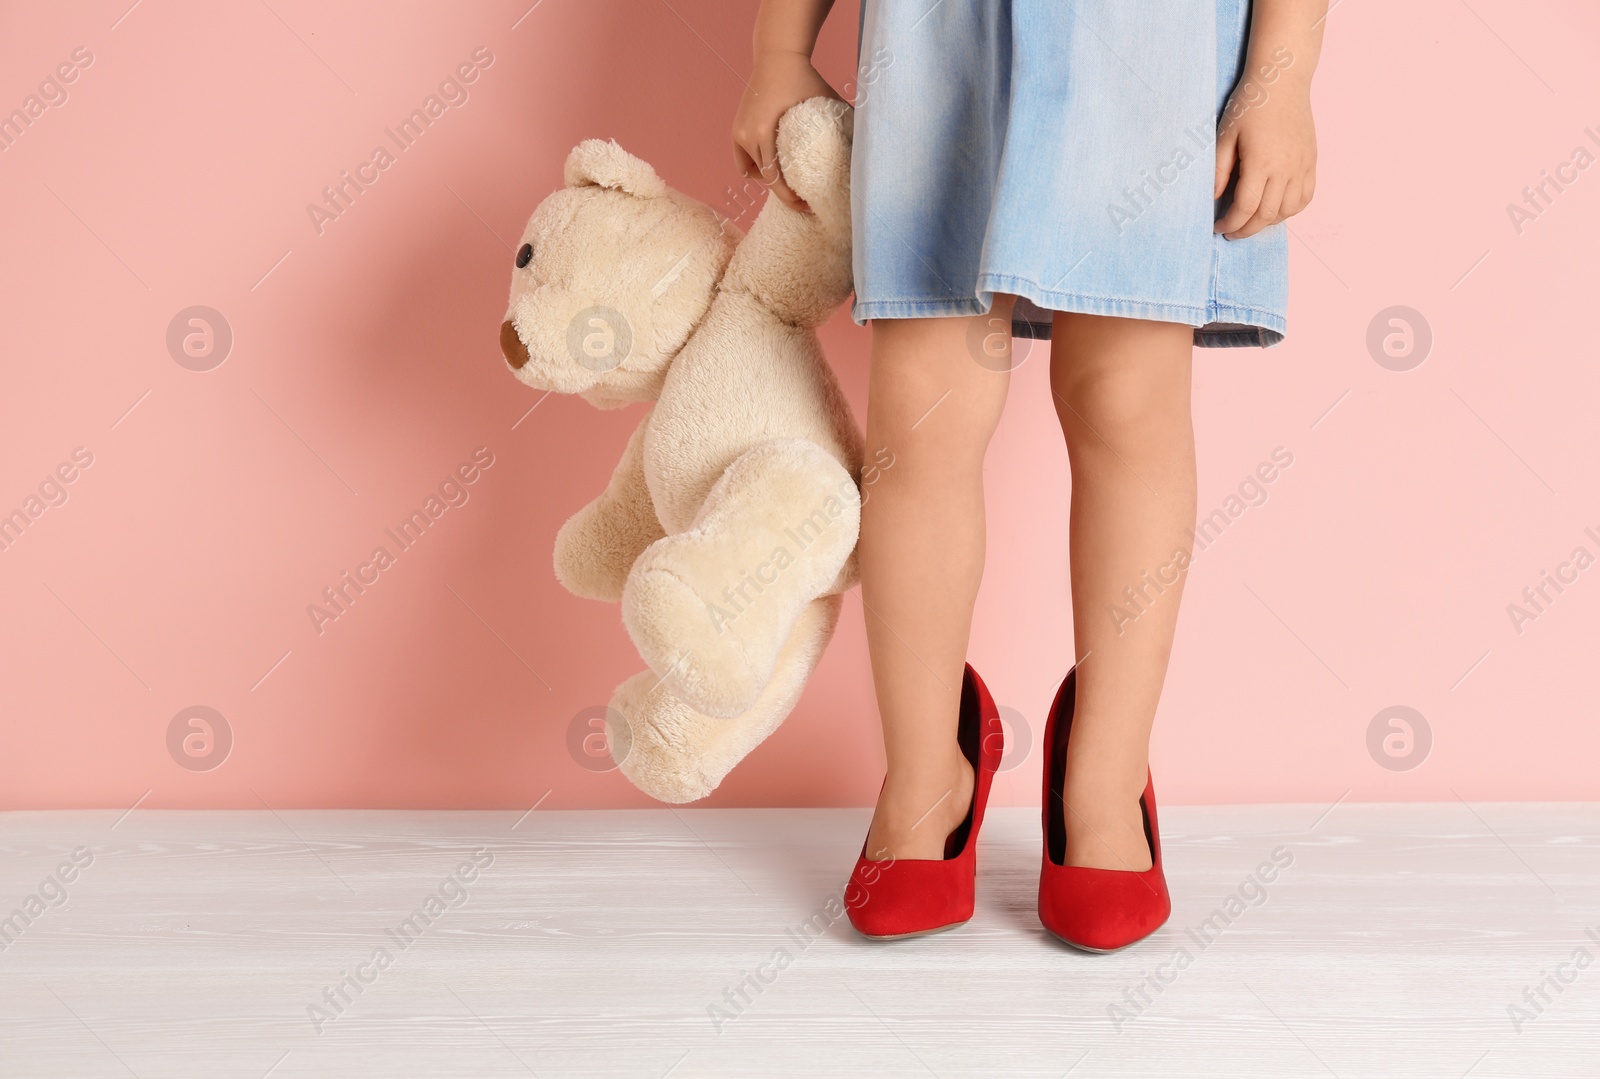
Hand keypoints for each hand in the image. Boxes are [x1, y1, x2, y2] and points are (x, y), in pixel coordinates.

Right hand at [731, 51, 842, 212]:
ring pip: (751, 173)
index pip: (774, 179)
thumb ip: (845, 125)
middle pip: (764, 179)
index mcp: (764, 132)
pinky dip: (754, 169)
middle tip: (803, 201)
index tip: (806, 205)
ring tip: (787, 182)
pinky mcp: (735, 129)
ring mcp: (738, 132)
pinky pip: (742, 161)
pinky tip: (771, 168)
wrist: (778, 57)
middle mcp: (746, 135)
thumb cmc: (805, 79)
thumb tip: (865, 149)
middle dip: (783, 194)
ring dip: (768, 181)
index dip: (789, 198)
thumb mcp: (827, 103)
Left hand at [1213, 71, 1316, 239]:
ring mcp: (1303, 166)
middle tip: (1231, 231)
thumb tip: (1214, 198)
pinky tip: (1274, 208)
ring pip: (1288, 210)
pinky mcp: (1311, 162)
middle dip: (1246, 229)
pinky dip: (1290, 210)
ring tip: (1251, 220)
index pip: (1246, 208)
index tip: (1218, 226)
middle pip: (1267, 215)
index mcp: (1262, 162)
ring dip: (1268, 222)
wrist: (1282, 82)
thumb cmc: (1249, 105)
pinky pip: (1305, 198)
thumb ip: (1219, 170)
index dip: (1231, 223)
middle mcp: (1286, 168)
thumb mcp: (1225, 135)